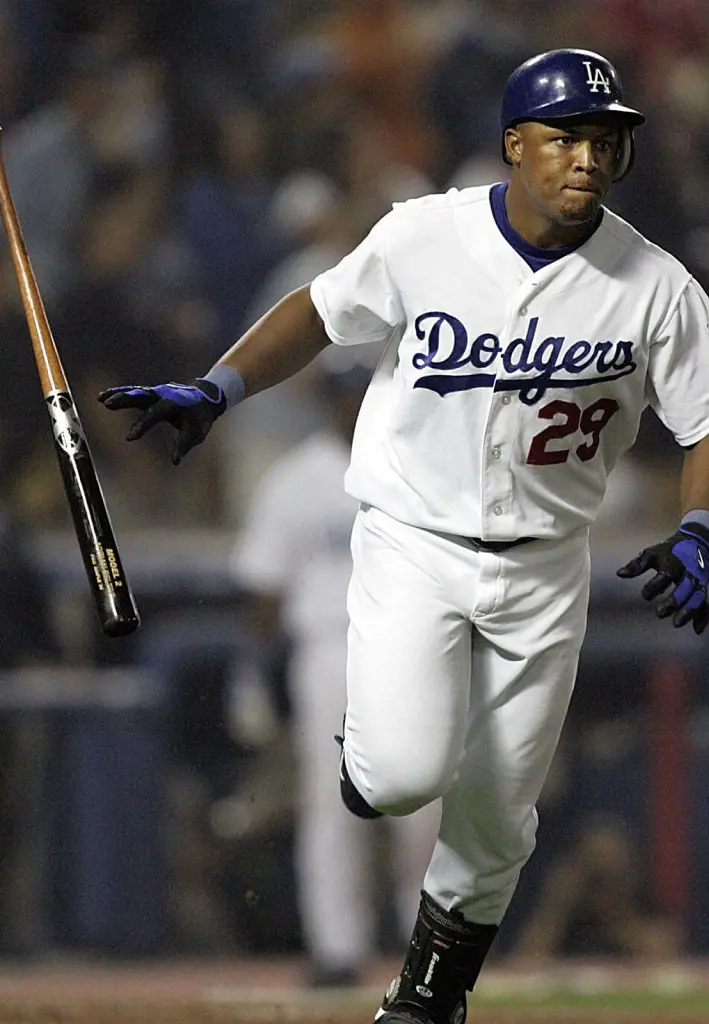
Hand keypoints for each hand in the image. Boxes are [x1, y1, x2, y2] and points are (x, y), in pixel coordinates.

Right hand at [98, 379, 225, 464]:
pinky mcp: (150, 394)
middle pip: (141, 395)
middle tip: (108, 404)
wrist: (205, 398)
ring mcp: (155, 393)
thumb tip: (175, 461)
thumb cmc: (200, 418)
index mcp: (175, 403)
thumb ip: (184, 445)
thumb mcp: (196, 432)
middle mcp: (163, 394)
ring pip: (134, 392)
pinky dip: (119, 394)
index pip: (155, 414)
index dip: (142, 425)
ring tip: (101, 399)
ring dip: (117, 394)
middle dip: (125, 399)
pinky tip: (103, 398)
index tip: (129, 438)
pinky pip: (133, 393)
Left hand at [617, 521, 708, 633]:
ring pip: (698, 596)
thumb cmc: (668, 551)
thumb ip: (637, 564)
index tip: (645, 595)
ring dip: (689, 611)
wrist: (696, 542)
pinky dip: (703, 616)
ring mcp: (700, 580)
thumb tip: (619, 574)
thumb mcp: (651, 553)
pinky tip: (697, 630)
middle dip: (674, 600)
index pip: (666, 574)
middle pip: (685, 586)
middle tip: (659, 613)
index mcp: (675, 561)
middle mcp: (690, 570)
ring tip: (676, 623)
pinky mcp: (705, 588)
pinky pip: (707, 603)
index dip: (655, 585)